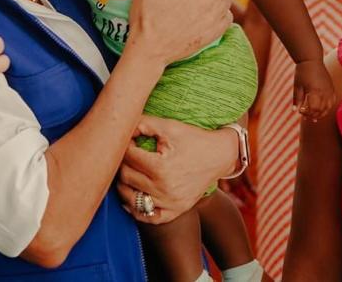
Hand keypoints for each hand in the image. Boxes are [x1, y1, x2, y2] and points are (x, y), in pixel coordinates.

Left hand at [116, 116, 236, 223]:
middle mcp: (164, 189)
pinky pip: (148, 217)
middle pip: (126, 177)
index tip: (128, 140)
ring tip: (127, 171)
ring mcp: (170, 203)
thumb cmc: (193, 138)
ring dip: (124, 184)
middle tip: (126, 154)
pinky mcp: (176, 211)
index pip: (128, 157)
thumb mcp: (169, 126)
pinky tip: (132, 196)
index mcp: (160, 167)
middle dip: (122, 163)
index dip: (124, 145)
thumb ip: (143, 124)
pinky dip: (136, 209)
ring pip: (131, 198)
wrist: (220, 155)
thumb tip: (121, 126)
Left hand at [293, 60, 334, 120]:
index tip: (300, 111)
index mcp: (315, 91)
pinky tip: (321, 109)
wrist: (311, 60)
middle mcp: (324, 92)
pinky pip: (332, 102)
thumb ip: (297, 100)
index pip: (313, 109)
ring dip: (320, 113)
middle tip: (304, 115)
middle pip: (321, 110)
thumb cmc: (302, 72)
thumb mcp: (297, 86)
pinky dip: (327, 108)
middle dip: (312, 115)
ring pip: (328, 108)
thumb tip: (295, 111)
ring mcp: (330, 90)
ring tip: (313, 116)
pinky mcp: (331, 88)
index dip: (307, 113)